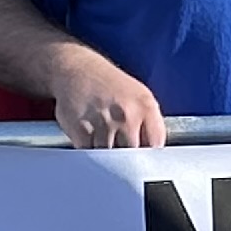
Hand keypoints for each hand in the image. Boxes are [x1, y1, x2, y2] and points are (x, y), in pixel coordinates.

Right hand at [43, 45, 167, 149]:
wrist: (75, 69)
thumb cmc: (109, 85)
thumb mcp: (139, 96)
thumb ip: (150, 124)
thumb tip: (153, 153)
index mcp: (145, 106)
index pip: (155, 145)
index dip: (150, 157)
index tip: (145, 161)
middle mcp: (126, 115)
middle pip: (133, 157)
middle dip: (129, 162)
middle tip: (123, 158)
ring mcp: (103, 124)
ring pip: (110, 160)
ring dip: (107, 159)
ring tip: (104, 141)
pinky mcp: (80, 131)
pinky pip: (91, 155)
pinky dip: (91, 153)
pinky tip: (90, 139)